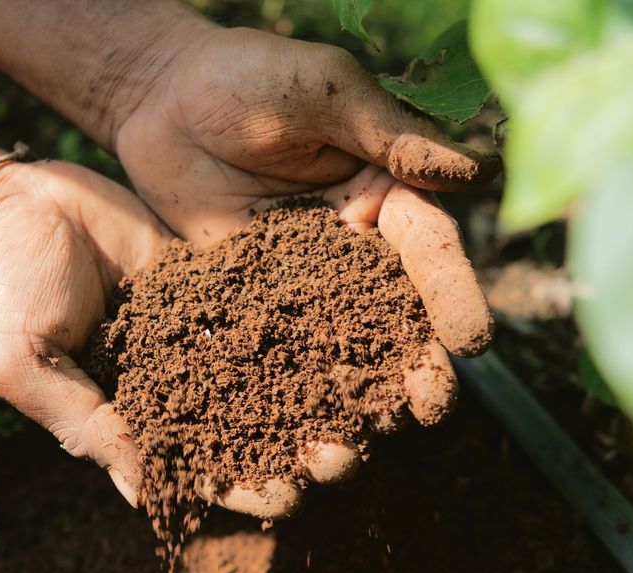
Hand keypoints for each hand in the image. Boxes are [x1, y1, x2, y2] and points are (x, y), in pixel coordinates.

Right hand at [0, 159, 344, 518]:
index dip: (238, 488)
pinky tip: (346, 328)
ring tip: (365, 406)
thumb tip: (146, 495)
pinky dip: (300, 322)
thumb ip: (86, 425)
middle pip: (243, 426)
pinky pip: (257, 308)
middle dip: (293, 447)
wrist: (10, 201)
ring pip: (263, 371)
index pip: (192, 468)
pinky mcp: (208, 285)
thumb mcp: (27, 366)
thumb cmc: (4, 290)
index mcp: (126, 419)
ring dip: (311, 392)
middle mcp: (169, 384)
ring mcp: (192, 334)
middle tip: (344, 456)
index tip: (284, 502)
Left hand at [111, 28, 496, 512]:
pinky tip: (290, 423)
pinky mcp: (251, 298)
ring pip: (339, 341)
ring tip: (364, 436)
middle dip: (415, 362)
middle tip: (429, 410)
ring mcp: (302, 278)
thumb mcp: (321, 93)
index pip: (430, 249)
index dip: (452, 295)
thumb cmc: (247, 76)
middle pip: (394, 312)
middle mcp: (354, 244)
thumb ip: (386, 135)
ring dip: (354, 390)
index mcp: (387, 191)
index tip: (472, 342)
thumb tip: (471, 172)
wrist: (159, 96)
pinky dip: (285, 383)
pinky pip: (274, 344)